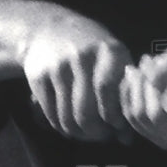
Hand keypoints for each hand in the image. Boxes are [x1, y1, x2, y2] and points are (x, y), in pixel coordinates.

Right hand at [21, 8, 131, 141]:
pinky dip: (61, 127)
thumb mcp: (112, 61)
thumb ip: (123, 96)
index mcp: (109, 51)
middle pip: (87, 112)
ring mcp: (58, 66)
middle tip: (100, 136)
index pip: (109, 92)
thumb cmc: (91, 49)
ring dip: (77, 133)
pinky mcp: (39, 77)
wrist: (49, 27)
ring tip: (85, 132)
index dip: (113, 116)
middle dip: (95, 132)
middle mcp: (83, 57)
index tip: (117, 126)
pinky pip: (52, 115)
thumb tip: (127, 139)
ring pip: (68, 118)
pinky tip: (68, 123)